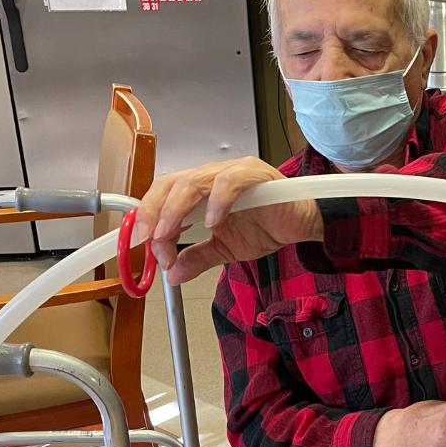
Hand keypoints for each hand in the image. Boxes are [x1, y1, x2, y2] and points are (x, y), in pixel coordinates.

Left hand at [133, 157, 323, 283]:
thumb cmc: (268, 226)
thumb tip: (173, 273)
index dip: (148, 218)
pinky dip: (217, 202)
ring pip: (192, 182)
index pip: (163, 196)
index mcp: (200, 192)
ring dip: (175, 211)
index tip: (142, 245)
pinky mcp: (255, 174)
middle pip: (169, 184)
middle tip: (148, 240)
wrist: (303, 226)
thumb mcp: (225, 250)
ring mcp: (232, 173)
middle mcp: (211, 177)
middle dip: (153, 212)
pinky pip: (229, 183)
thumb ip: (198, 258)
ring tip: (169, 235)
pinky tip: (213, 223)